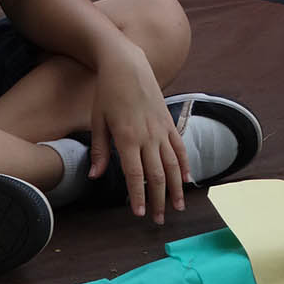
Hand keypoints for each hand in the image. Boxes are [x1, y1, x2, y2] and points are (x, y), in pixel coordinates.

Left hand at [89, 44, 189, 224]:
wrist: (126, 63)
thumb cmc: (107, 92)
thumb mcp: (97, 120)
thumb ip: (99, 150)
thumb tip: (95, 176)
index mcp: (127, 137)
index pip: (135, 175)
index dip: (138, 196)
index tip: (140, 214)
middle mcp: (148, 136)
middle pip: (157, 175)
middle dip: (159, 200)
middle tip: (160, 220)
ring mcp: (161, 128)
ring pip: (173, 165)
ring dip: (177, 188)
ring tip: (179, 207)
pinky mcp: (169, 121)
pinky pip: (180, 147)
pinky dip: (186, 165)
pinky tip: (188, 180)